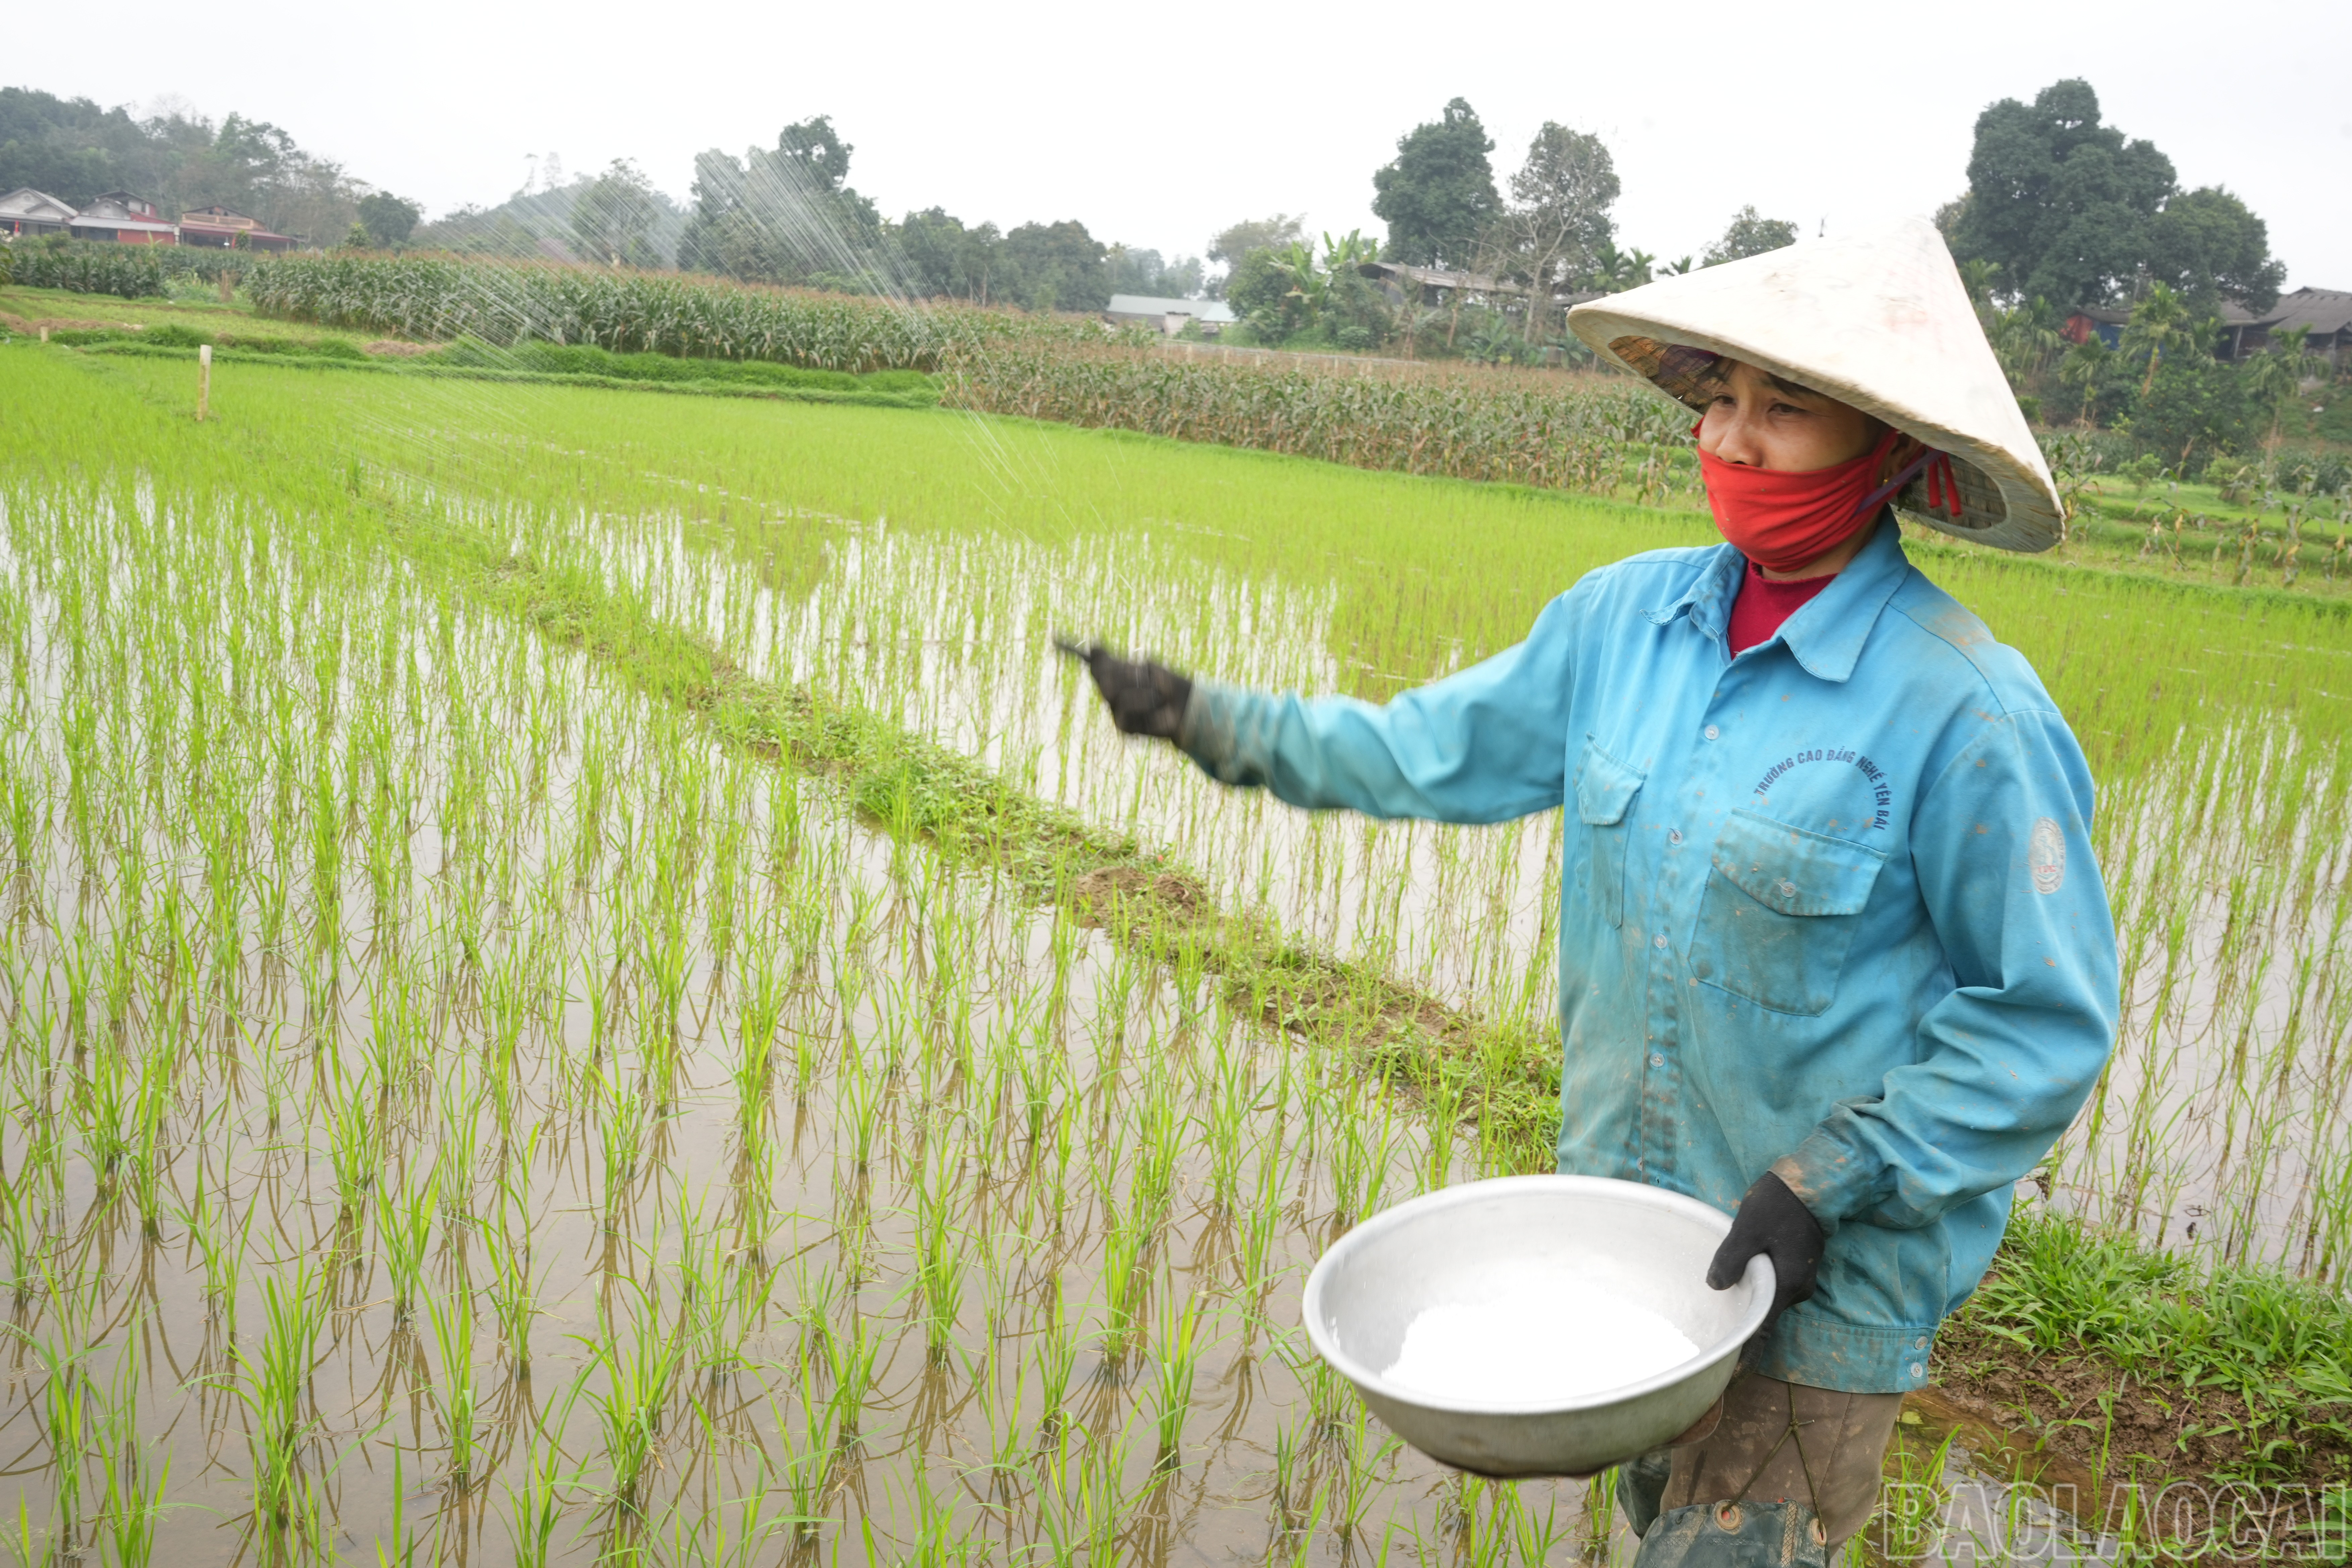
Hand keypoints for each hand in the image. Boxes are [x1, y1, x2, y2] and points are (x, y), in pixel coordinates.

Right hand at [1055, 636, 1191, 740]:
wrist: (1184, 710)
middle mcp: (1109, 693)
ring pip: (1119, 696)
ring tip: (1158, 697)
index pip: (1094, 663)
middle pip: (1104, 677)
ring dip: (1144, 693)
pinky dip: (1148, 709)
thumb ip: (1122, 663)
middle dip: (1125, 674)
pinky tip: (1157, 711)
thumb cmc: (1165, 687)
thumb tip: (1092, 646)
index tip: (1056, 639)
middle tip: (1143, 674)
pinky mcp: (1124, 728)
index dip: (1074, 650)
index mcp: (1113, 674)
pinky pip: (1130, 712)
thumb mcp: (1148, 668)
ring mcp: (1115, 711)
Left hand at [1706, 1171, 1823, 1339]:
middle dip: (1743, 1329)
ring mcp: (1801, 1277)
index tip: (1733, 1377)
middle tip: (1716, 1340)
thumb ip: (1732, 1258)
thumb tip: (1715, 1286)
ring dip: (1749, 1304)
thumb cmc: (1779, 1204)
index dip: (1748, 1355)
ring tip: (1722, 1313)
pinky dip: (1757, 1288)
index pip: (1763, 1330)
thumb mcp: (1748, 1228)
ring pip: (1768, 1299)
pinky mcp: (1799, 1265)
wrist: (1812, 1183)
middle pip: (1764, 1316)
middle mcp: (1798, 1288)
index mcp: (1786, 1285)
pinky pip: (1774, 1285)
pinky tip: (1739, 1283)